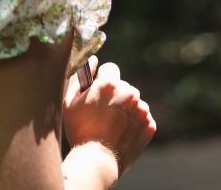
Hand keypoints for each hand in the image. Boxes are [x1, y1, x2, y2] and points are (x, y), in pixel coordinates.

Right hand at [62, 57, 156, 175]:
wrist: (97, 160)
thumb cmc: (79, 130)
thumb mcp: (70, 101)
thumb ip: (80, 77)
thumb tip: (93, 61)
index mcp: (109, 84)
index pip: (111, 68)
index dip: (102, 80)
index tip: (98, 91)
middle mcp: (129, 93)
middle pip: (124, 86)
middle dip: (115, 95)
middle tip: (103, 114)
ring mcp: (142, 109)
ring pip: (134, 102)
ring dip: (126, 109)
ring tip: (113, 126)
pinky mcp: (150, 124)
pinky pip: (142, 118)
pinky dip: (134, 123)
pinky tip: (122, 134)